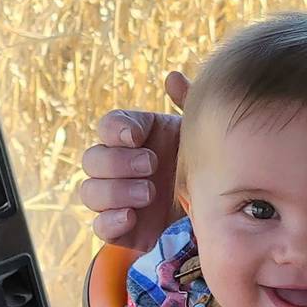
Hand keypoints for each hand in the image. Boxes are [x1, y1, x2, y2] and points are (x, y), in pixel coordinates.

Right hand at [79, 70, 189, 247]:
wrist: (217, 207)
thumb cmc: (201, 164)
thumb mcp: (198, 134)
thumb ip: (188, 105)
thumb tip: (172, 78)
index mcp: (132, 138)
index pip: (107, 127)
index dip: (116, 129)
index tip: (137, 135)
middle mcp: (117, 167)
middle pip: (92, 159)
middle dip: (118, 162)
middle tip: (150, 165)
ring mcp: (116, 199)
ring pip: (90, 192)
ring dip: (116, 191)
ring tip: (149, 193)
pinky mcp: (121, 229)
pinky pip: (100, 226)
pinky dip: (110, 221)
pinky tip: (131, 216)